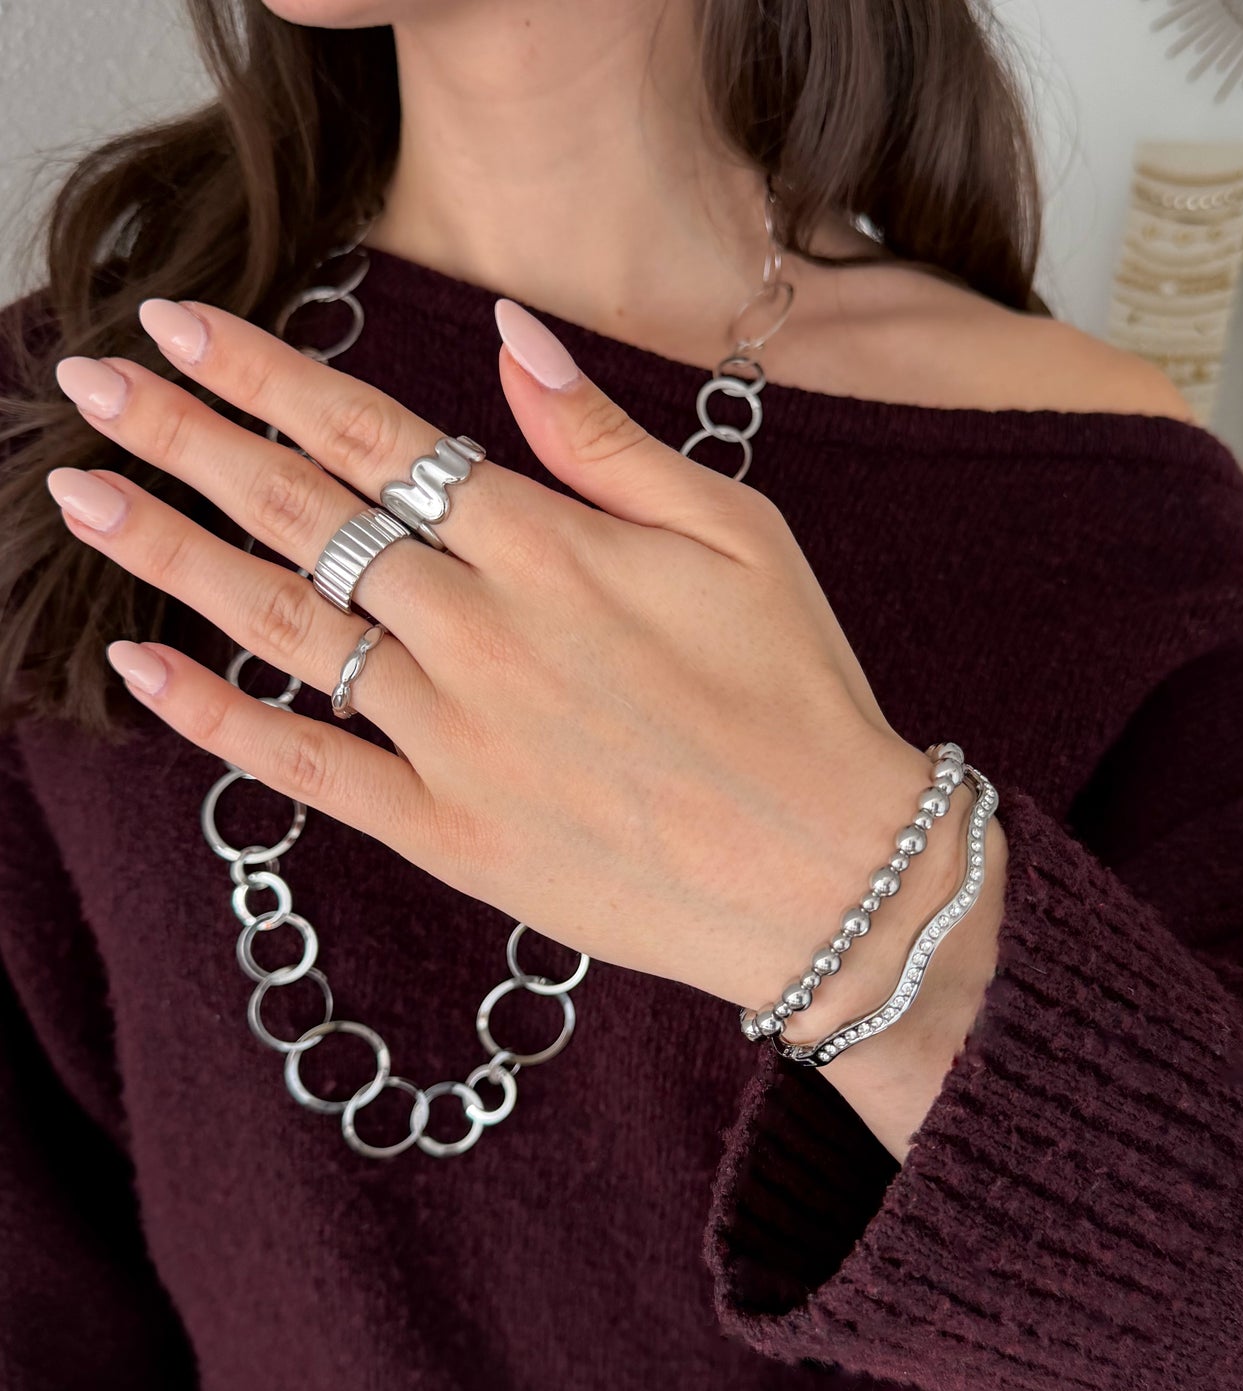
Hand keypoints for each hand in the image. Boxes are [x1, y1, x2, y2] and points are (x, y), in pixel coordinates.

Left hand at [47, 296, 963, 1020]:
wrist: (832, 879)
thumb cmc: (800, 699)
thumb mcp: (740, 538)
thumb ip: (610, 439)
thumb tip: (510, 333)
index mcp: (551, 547)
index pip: (377, 439)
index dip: (268, 376)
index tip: (181, 328)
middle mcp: (482, 631)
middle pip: (304, 515)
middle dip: (187, 437)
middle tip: (88, 383)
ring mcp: (453, 738)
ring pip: (281, 627)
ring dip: (169, 554)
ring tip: (79, 496)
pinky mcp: (447, 833)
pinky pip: (304, 768)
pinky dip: (214, 721)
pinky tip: (138, 669)